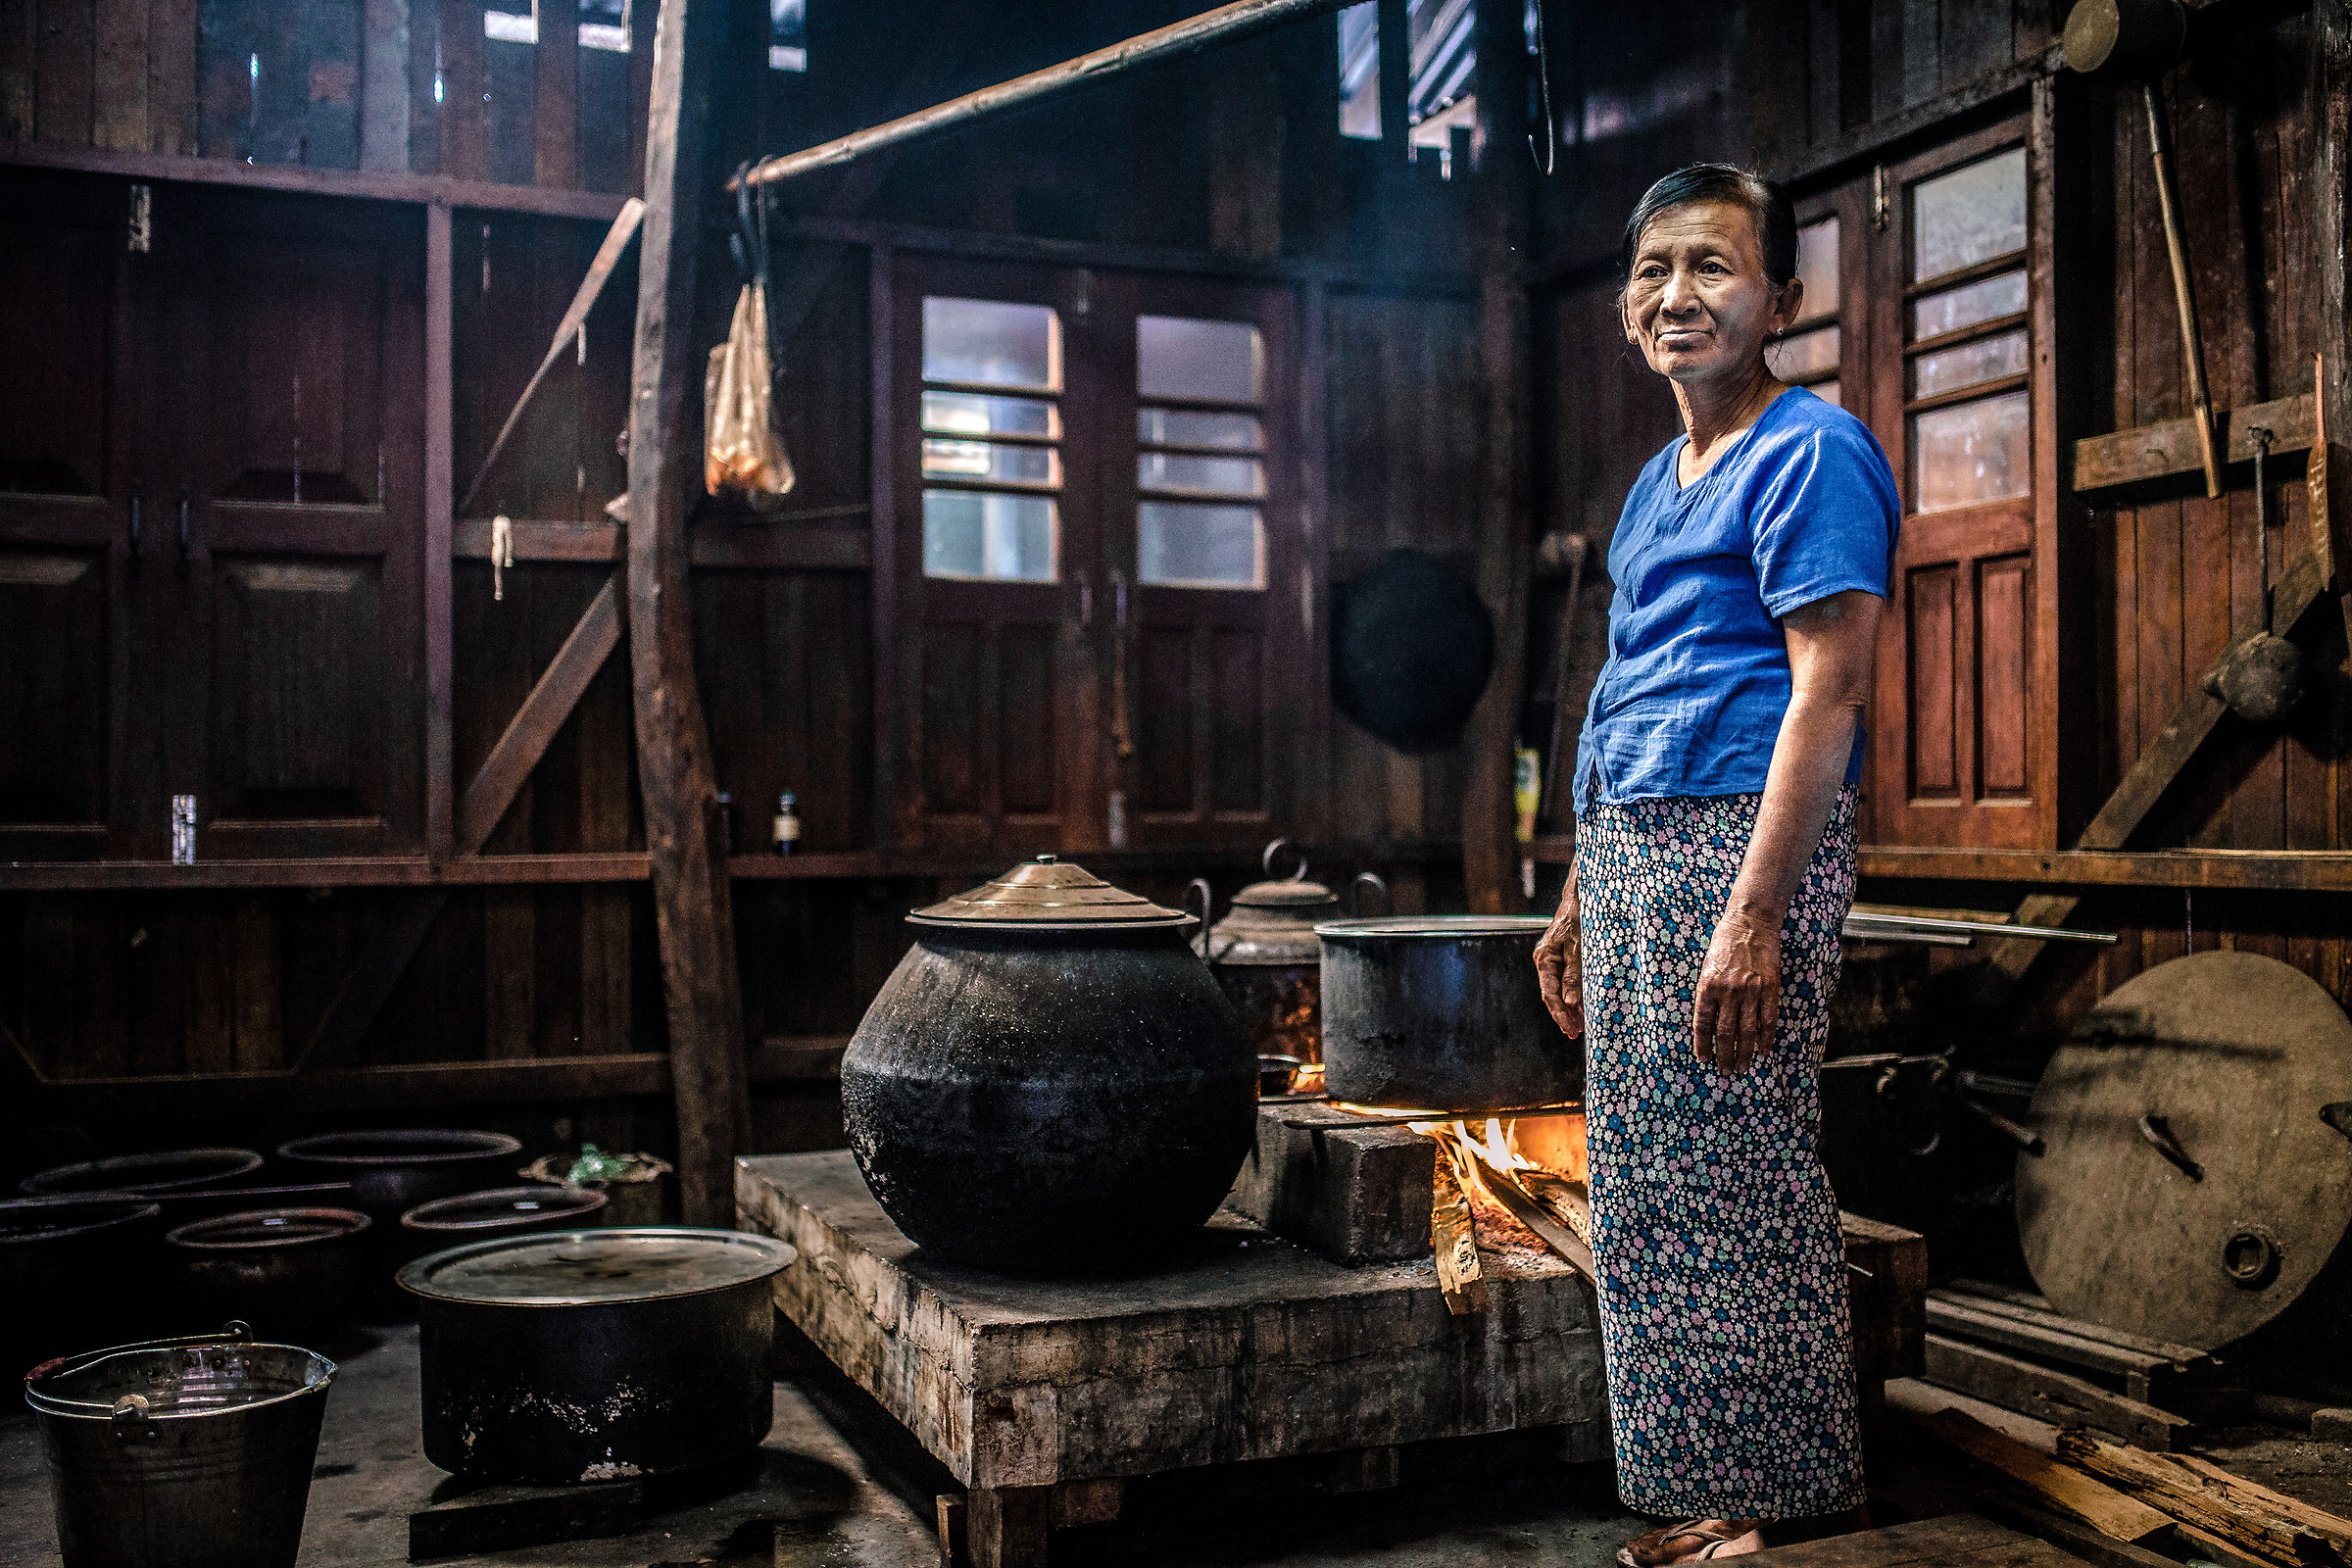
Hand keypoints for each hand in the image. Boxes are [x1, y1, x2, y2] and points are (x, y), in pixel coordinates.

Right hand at [1533, 895, 1584, 1037]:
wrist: (1582, 895)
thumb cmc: (1580, 916)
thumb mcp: (1580, 946)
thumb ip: (1575, 974)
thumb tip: (1571, 1002)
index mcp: (1544, 958)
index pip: (1550, 993)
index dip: (1560, 1014)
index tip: (1571, 1029)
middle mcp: (1545, 960)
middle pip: (1552, 995)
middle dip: (1564, 1015)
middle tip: (1576, 1034)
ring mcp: (1554, 959)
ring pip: (1559, 990)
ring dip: (1569, 1008)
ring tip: (1579, 1027)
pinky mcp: (1563, 957)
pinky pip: (1565, 981)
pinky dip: (1574, 995)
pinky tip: (1581, 1008)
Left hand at [1692, 907, 1780, 1073]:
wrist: (1750, 922)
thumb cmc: (1724, 943)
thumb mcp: (1707, 967)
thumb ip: (1708, 993)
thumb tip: (1708, 1022)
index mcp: (1707, 986)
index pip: (1703, 1024)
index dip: (1703, 1044)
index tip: (1704, 1059)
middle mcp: (1728, 991)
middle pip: (1725, 1032)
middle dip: (1724, 1055)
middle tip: (1725, 1072)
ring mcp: (1751, 991)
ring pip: (1747, 1031)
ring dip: (1744, 1052)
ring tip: (1742, 1067)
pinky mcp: (1770, 988)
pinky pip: (1768, 1019)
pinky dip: (1766, 1038)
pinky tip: (1764, 1051)